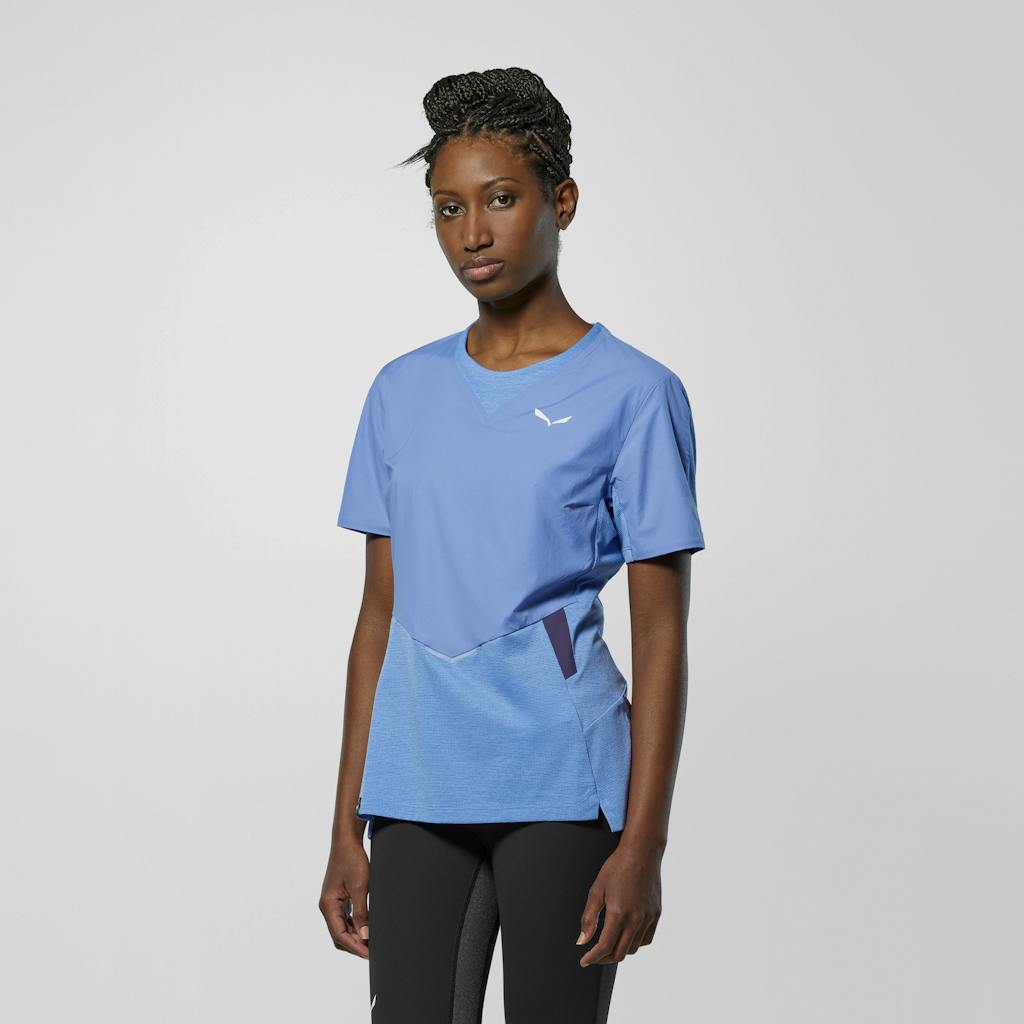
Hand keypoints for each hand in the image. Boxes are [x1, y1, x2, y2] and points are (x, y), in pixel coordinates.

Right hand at [319, 838, 370, 958]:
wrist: (347, 841)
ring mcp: (332, 902)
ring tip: (371, 941)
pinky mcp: (339, 897)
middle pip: (339, 935)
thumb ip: (361, 912)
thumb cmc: (351, 860)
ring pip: (342, 927)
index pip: (339, 935)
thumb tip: (365, 935)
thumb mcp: (359, 887)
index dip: (355, 946)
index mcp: (328, 905)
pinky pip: (345, 918)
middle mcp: (327, 906)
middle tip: (372, 950)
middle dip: (355, 944)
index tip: (369, 954)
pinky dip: (355, 925)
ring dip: (355, 935)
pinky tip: (367, 927)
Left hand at [577, 839, 661, 966]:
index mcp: (618, 913)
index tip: (584, 960)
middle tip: (593, 955)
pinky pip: (646, 939)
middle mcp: (636, 919)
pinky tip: (626, 936)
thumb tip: (582, 941)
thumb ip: (589, 917)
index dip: (592, 957)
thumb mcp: (597, 889)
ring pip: (633, 948)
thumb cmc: (617, 867)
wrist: (642, 852)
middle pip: (620, 953)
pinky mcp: (656, 914)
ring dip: (619, 951)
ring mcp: (648, 918)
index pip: (604, 947)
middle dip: (604, 958)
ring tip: (609, 945)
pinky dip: (635, 943)